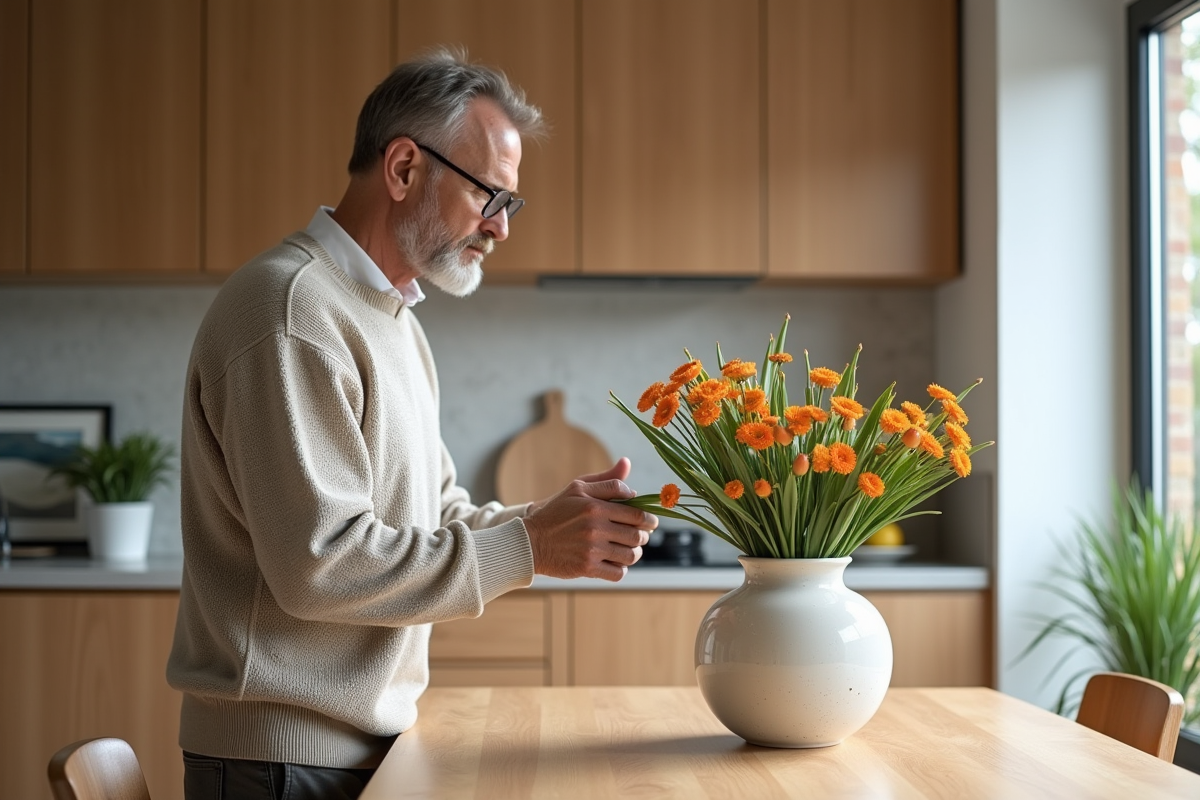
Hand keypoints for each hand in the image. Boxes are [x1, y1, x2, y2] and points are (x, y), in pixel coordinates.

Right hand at [523, 457, 657, 581]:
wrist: (530, 542)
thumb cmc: (556, 512)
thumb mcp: (577, 488)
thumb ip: (606, 480)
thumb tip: (627, 464)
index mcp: (595, 506)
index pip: (636, 514)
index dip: (649, 520)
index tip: (651, 523)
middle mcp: (595, 528)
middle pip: (637, 536)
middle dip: (643, 536)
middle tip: (639, 536)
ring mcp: (591, 550)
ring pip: (630, 556)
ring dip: (634, 553)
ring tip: (629, 550)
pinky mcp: (587, 568)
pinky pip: (618, 573)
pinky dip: (621, 569)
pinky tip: (615, 562)